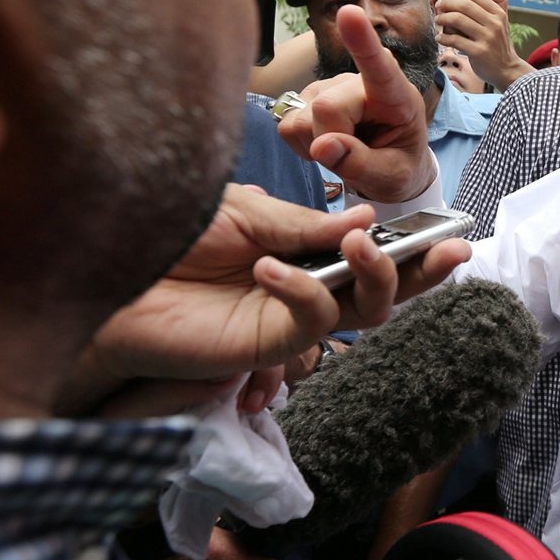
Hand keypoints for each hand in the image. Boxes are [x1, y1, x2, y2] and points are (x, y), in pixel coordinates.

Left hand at [65, 184, 466, 416]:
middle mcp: (304, 287)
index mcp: (302, 250)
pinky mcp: (264, 346)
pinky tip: (270, 269)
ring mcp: (288, 319)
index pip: (369, 250)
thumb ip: (303, 225)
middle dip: (422, 271)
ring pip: (361, 314)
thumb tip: (366, 220)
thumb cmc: (169, 236)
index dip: (411, 245)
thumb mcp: (244, 214)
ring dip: (375, 277)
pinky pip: (308, 324)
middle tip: (452, 250)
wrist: (108, 270)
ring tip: (365, 244)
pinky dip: (303, 292)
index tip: (452, 230)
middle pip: (382, 290)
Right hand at [278, 5, 435, 202]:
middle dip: (332, 141)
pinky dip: (303, 145)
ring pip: (302, 118)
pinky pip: (287, 124)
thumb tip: (322, 146)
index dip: (362, 40)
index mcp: (395, 95)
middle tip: (353, 158)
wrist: (389, 169)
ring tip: (345, 148)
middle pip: (327, 106)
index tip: (349, 13)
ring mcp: (327, 87)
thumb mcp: (392, 177)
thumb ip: (361, 164)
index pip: (379, 66)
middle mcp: (357, 82)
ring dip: (317, 145)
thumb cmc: (398, 166)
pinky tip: (325, 144)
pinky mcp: (304, 98)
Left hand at [435, 0, 530, 89]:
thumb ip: (499, 3)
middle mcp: (494, 24)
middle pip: (465, 6)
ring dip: (443, 18)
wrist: (507, 70)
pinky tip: (439, 37)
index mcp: (499, 14)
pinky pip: (455, 40)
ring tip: (438, 20)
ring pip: (458, 20)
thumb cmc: (499, 44)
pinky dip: (443, 37)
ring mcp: (487, 38)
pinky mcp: (478, 52)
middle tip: (439, 7)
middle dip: (447, 4)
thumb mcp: (503, 22)